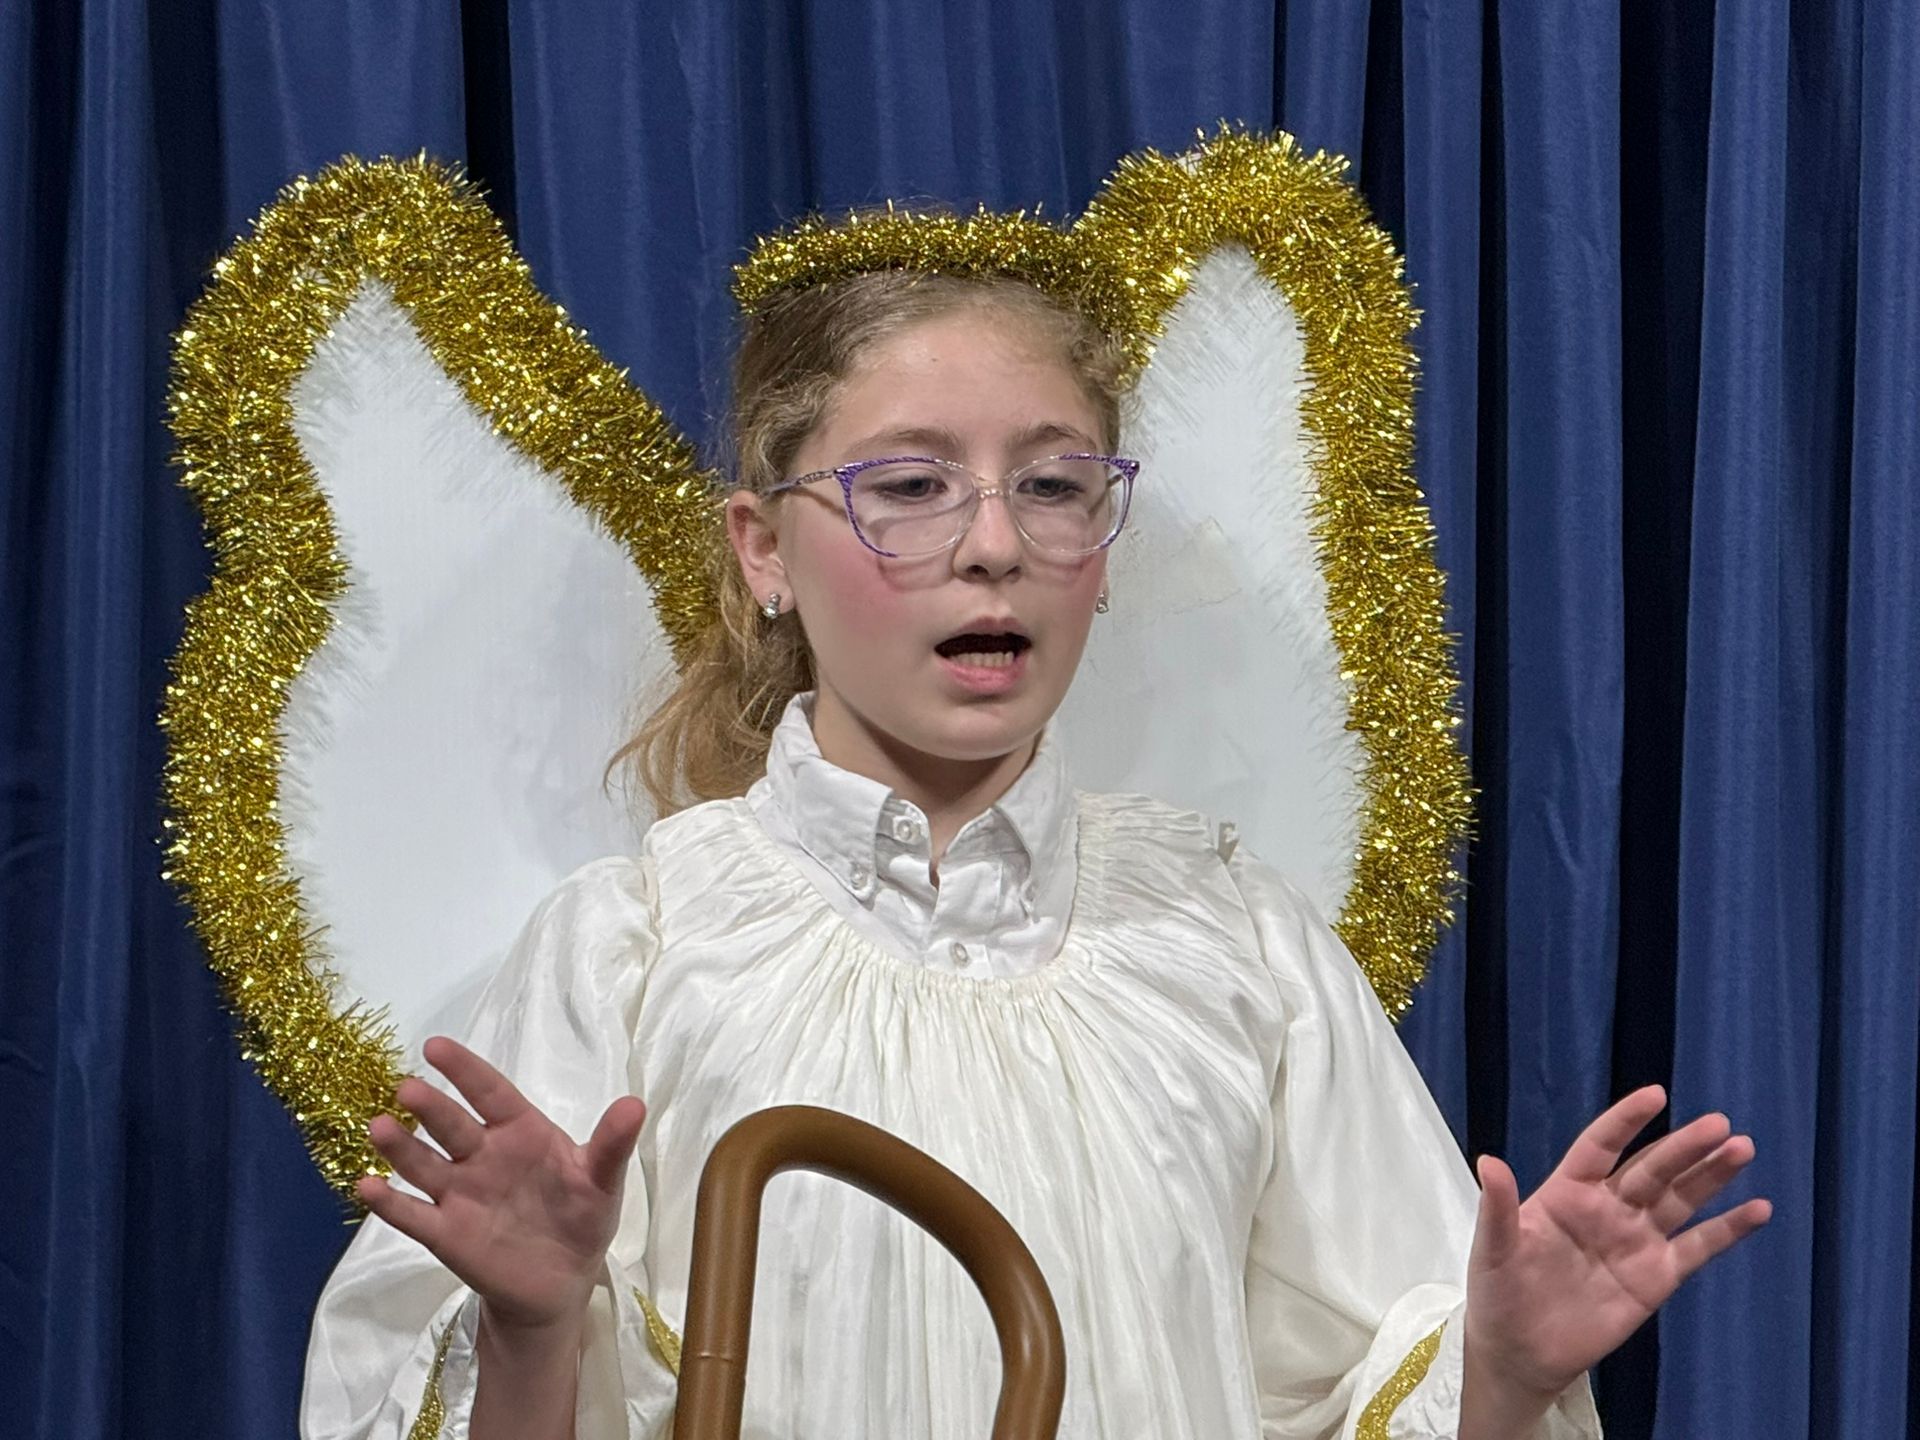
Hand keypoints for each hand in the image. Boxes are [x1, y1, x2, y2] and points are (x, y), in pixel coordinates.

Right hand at [358, 1036, 647, 1333]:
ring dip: (401, 1147)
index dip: (465, 1070)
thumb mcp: (602, 1181)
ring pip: (424, 1164)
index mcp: (520, 1132)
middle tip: (406, 1087)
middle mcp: (483, 1156)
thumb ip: (612, 1144)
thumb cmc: (581, 1218)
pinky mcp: (446, 1233)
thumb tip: (636, 1104)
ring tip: (380, 1127)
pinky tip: (367, 1186)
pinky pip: (413, 1216)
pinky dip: (389, 1203)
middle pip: (452, 1125)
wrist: (561, 1283)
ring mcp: (460, 1193)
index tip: (435, 1046)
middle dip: (430, 1107)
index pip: (491, 1093)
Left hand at [1463, 1085, 1770, 1407]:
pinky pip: (1698, 1248)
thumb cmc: (1498, 1293)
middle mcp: (1607, 1209)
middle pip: (1651, 1170)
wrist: (1521, 1352)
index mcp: (1566, 1193)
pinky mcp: (1656, 1277)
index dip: (1626, 1121)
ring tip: (1741, 1148)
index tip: (1656, 1095)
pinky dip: (1728, 1230)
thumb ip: (1499, 1208)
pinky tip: (1757, 1209)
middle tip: (1719, 1124)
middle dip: (1684, 1148)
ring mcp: (1635, 1241)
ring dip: (1711, 1175)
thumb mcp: (1493, 1249)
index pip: (1600, 1147)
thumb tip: (1489, 1162)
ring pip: (1680, 1199)